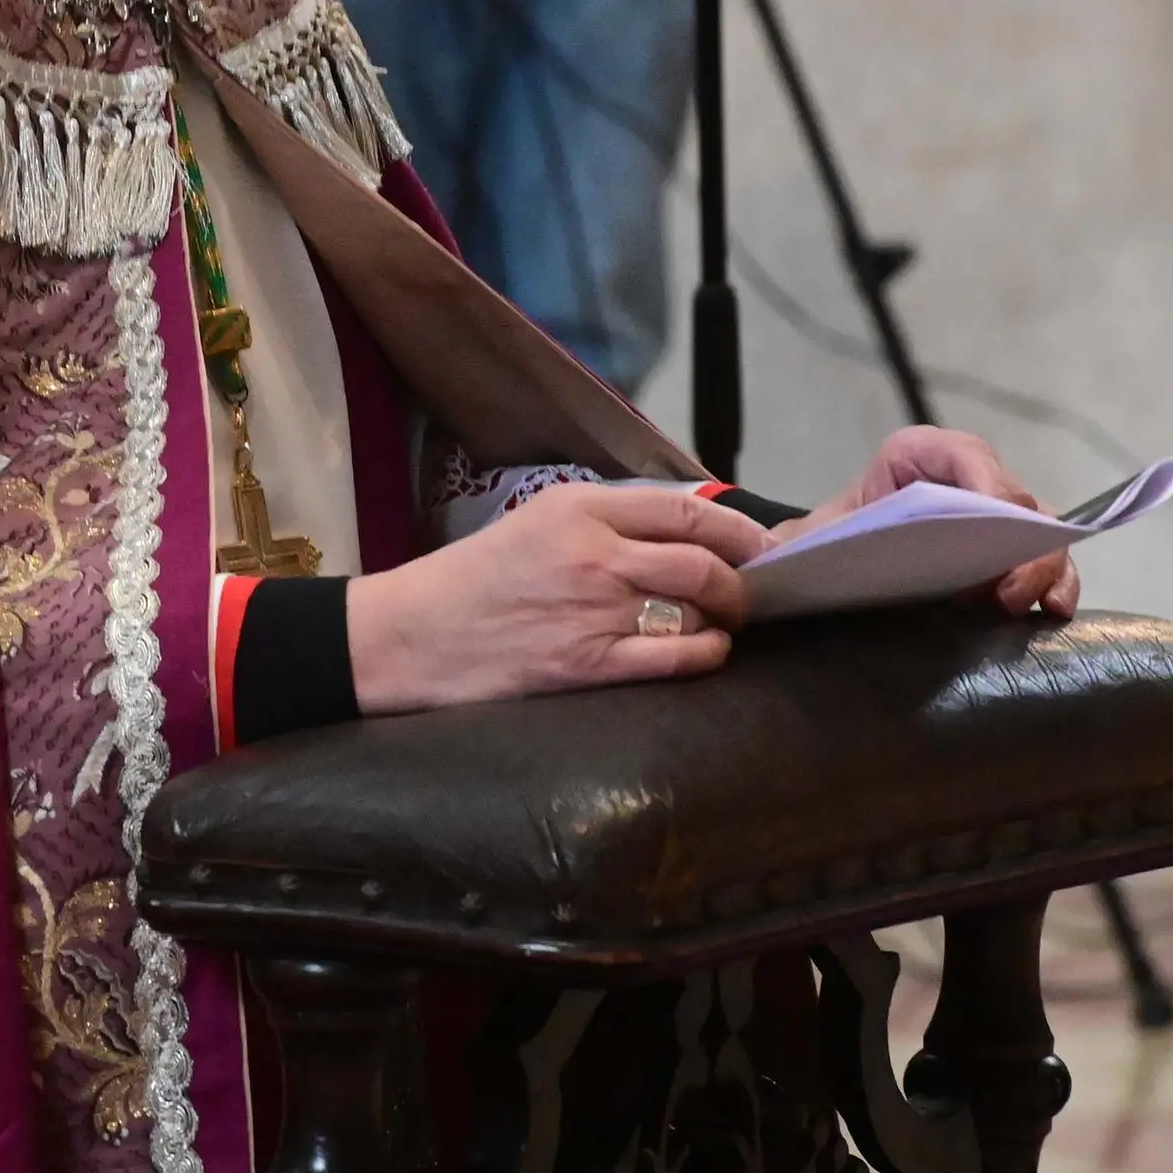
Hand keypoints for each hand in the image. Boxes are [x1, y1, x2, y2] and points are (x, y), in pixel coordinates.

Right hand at [347, 484, 773, 713]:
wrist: (411, 636)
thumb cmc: (474, 580)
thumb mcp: (536, 522)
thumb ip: (606, 519)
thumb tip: (688, 529)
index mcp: (578, 507)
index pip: (684, 510)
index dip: (737, 530)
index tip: (762, 546)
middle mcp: (593, 553)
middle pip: (703, 561)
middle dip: (742, 580)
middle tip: (752, 593)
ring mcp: (593, 610)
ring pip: (695, 607)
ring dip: (723, 618)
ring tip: (724, 623)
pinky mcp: (589, 665)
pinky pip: (674, 657)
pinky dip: (707, 654)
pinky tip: (709, 652)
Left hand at [770, 425, 1079, 617]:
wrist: (838, 560)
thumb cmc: (828, 541)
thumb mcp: (808, 538)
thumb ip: (784, 543)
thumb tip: (761, 556)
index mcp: (915, 454)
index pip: (962, 454)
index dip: (983, 484)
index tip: (985, 522)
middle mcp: (965, 476)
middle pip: (1010, 498)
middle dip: (1016, 542)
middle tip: (1004, 592)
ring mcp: (993, 516)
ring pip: (1037, 529)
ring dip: (1041, 566)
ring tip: (1025, 604)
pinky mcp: (1009, 553)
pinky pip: (1045, 559)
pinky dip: (1054, 582)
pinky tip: (1050, 612)